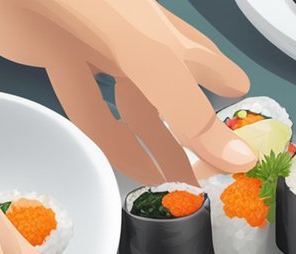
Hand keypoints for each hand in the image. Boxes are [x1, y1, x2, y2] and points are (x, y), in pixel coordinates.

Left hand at [0, 0, 256, 183]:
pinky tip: (121, 159)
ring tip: (168, 183)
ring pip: (129, 105)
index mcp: (161, 29)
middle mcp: (131, 36)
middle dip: (188, 134)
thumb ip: (187, 107)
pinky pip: (85, 104)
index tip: (242, 115)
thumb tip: (237, 156)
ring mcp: (91, 45)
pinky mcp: (53, 53)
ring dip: (148, 146)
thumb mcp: (145, 53)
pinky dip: (105, 134)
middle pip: (169, 93)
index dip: (224, 87)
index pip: (205, 62)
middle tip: (205, 173)